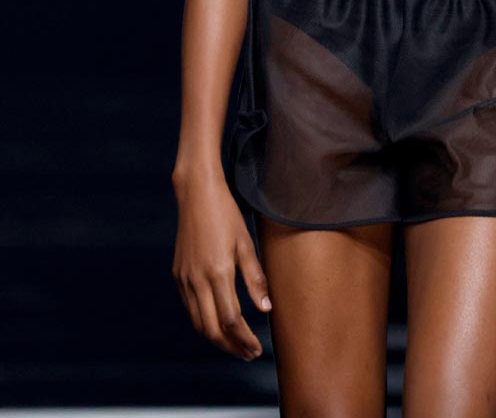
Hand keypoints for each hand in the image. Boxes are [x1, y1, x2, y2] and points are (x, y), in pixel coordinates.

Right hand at [171, 166, 271, 359]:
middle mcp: (197, 280)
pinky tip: (217, 321)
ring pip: (198, 322)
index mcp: (218, 272)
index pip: (232, 320)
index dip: (245, 339)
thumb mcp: (246, 243)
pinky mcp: (178, 274)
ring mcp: (185, 279)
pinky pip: (190, 308)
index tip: (257, 349)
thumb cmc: (226, 214)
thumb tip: (266, 309)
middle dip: (231, 347)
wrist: (196, 194)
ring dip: (217, 338)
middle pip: (212, 329)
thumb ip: (255, 278)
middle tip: (248, 353)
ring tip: (235, 343)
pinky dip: (204, 321)